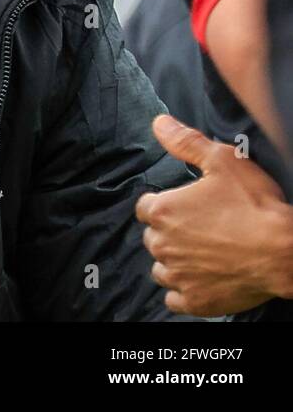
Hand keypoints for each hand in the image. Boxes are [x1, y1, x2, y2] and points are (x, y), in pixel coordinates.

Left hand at [135, 114, 292, 316]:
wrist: (285, 251)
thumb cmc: (255, 205)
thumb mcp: (223, 161)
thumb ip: (186, 142)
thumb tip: (158, 124)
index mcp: (162, 211)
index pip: (146, 207)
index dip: (165, 204)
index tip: (186, 206)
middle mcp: (162, 245)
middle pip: (153, 237)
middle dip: (170, 232)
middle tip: (200, 228)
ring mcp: (178, 275)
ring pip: (161, 267)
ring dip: (174, 261)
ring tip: (201, 253)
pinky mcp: (195, 301)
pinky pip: (174, 298)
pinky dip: (183, 290)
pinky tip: (200, 279)